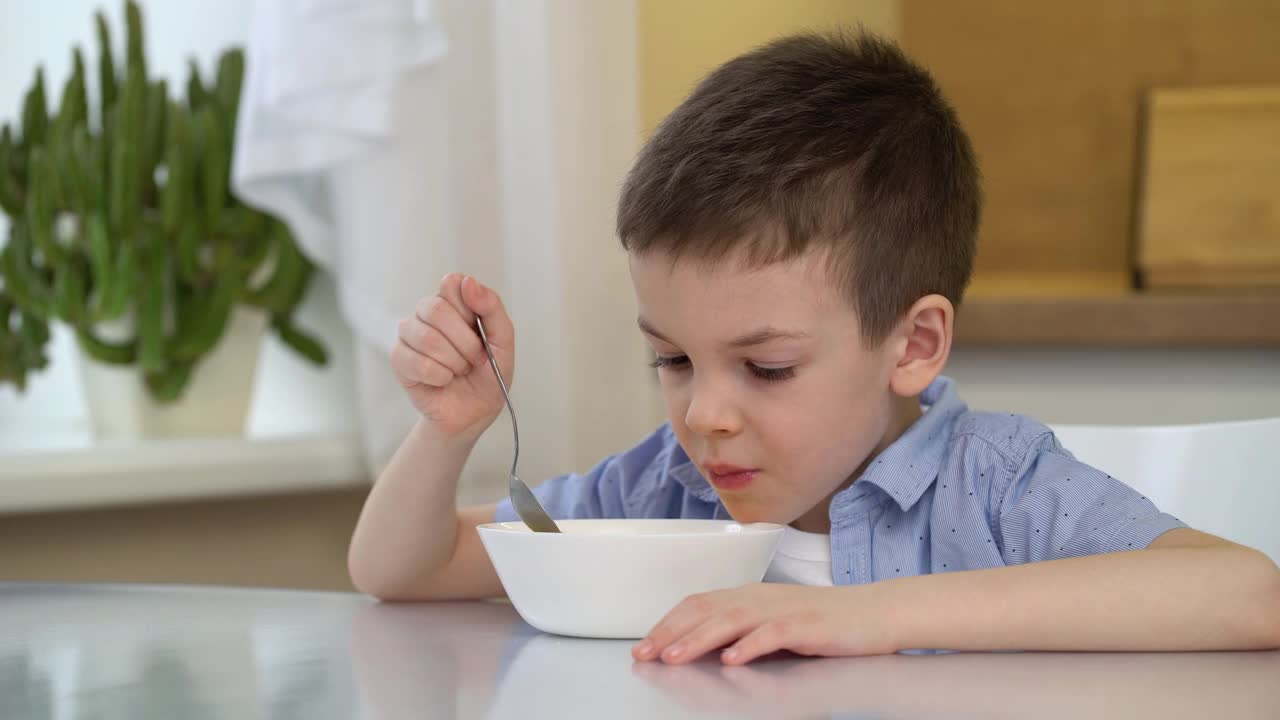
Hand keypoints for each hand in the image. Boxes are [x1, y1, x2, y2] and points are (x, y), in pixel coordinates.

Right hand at [391, 273, 513, 438]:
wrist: (474, 412)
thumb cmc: (488, 374)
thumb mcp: (503, 341)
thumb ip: (491, 307)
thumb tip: (468, 282)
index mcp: (453, 302)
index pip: (452, 283)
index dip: (468, 308)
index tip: (479, 329)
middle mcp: (427, 313)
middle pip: (436, 308)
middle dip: (465, 342)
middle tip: (475, 359)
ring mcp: (409, 335)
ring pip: (427, 337)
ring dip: (454, 362)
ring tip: (459, 370)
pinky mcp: (399, 359)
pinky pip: (417, 362)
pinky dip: (440, 376)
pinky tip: (444, 380)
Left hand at [631, 583, 899, 664]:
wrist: (875, 612)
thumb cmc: (824, 623)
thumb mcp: (774, 623)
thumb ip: (741, 631)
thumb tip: (702, 651)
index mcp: (749, 596)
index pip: (698, 604)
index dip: (667, 623)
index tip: (643, 646)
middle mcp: (760, 597)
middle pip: (706, 610)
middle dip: (671, 632)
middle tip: (645, 654)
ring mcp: (783, 609)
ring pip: (731, 620)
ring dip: (699, 639)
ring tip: (675, 657)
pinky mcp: (807, 625)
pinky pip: (773, 634)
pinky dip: (749, 645)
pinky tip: (731, 659)